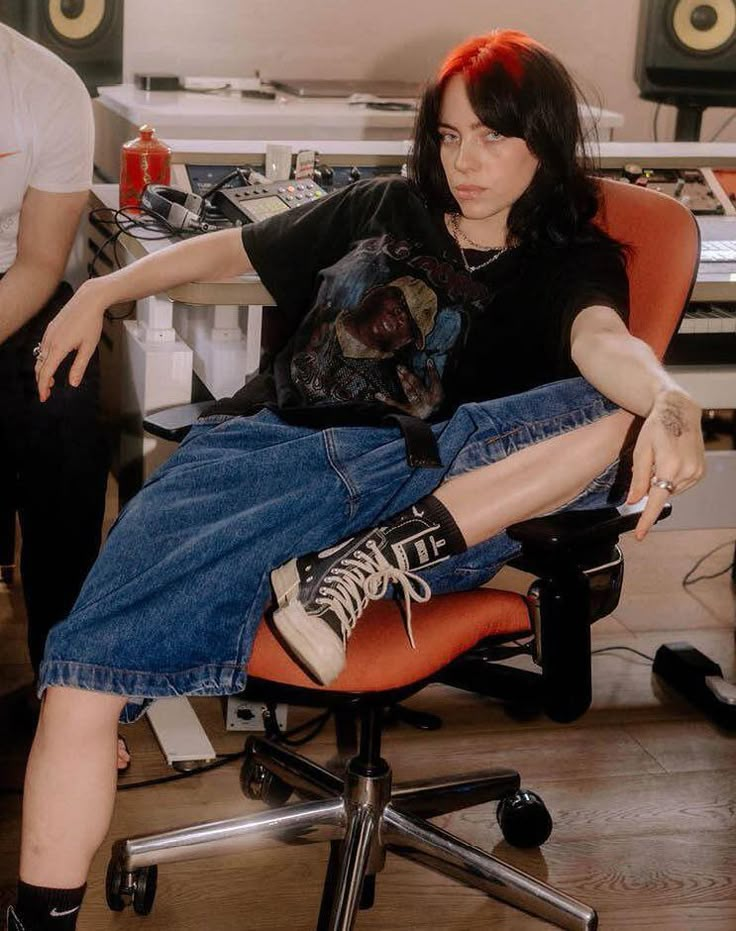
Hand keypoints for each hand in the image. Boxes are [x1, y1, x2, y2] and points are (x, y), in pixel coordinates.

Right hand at [34, 280, 106, 401]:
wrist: (88, 300)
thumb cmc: (91, 323)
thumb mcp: (89, 348)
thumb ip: (79, 366)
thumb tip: (72, 382)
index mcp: (58, 347)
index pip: (46, 372)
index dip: (43, 386)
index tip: (44, 397)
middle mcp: (50, 341)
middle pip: (40, 366)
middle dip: (41, 381)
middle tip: (47, 393)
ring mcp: (49, 334)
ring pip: (40, 357)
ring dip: (43, 370)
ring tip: (50, 381)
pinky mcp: (51, 329)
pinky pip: (43, 347)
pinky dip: (45, 359)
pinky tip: (52, 363)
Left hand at [376, 361, 442, 418]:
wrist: (429, 419)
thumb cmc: (434, 401)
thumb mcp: (437, 391)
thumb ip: (433, 378)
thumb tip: (428, 361)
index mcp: (437, 396)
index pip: (435, 382)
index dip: (432, 372)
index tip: (429, 361)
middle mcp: (427, 402)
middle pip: (418, 387)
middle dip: (410, 376)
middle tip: (401, 366)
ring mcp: (417, 407)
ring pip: (409, 393)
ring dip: (403, 381)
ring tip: (398, 372)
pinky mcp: (407, 411)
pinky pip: (396, 405)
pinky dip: (386, 400)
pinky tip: (378, 395)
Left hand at [626, 387, 704, 539]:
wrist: (679, 412)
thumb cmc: (656, 428)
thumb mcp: (640, 451)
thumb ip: (638, 479)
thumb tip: (633, 501)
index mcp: (669, 467)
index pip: (656, 501)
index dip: (646, 520)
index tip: (639, 535)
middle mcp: (687, 472)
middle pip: (661, 494)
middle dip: (651, 487)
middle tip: (650, 463)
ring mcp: (697, 473)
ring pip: (671, 491)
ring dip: (662, 482)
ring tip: (662, 458)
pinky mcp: (701, 472)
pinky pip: (681, 485)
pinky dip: (672, 479)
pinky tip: (671, 461)